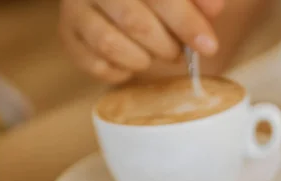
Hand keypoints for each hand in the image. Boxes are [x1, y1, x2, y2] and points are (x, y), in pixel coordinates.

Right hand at [59, 0, 224, 82]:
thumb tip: (214, 10)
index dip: (186, 21)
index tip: (208, 46)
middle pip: (135, 22)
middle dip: (166, 46)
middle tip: (179, 52)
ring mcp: (74, 9)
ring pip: (110, 45)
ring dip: (143, 59)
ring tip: (155, 55)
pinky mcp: (67, 35)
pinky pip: (96, 65)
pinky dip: (121, 71)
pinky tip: (132, 60)